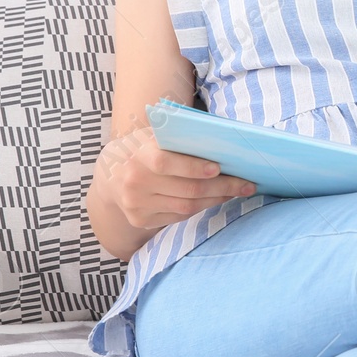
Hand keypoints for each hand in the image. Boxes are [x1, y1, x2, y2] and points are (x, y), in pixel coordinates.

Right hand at [98, 126, 256, 230]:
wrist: (110, 175)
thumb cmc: (144, 149)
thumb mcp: (154, 137)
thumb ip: (179, 137)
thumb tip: (223, 140)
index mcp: (138, 155)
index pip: (166, 163)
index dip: (193, 167)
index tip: (218, 167)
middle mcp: (135, 182)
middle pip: (186, 189)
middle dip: (222, 187)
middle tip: (247, 184)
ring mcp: (136, 205)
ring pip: (186, 206)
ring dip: (216, 199)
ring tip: (237, 191)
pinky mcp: (141, 220)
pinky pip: (179, 216)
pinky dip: (201, 208)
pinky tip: (217, 199)